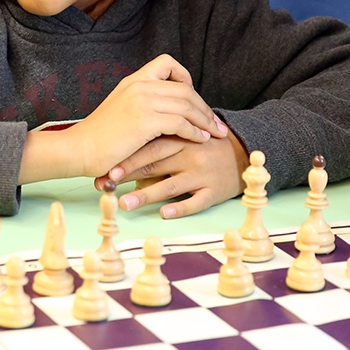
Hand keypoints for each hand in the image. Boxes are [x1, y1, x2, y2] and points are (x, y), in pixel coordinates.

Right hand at [65, 54, 224, 178]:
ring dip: (205, 120)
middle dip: (204, 107)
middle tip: (216, 124)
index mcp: (133, 80)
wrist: (77, 149)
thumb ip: (142, 104)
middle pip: (185, 88)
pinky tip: (200, 140)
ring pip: (186, 105)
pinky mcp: (144, 121)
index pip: (168, 63)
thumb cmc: (99, 137)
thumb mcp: (121, 110)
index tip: (194, 100)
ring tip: (215, 134)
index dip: (186, 79)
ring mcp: (142, 101)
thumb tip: (168, 111)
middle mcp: (139, 85)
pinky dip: (194, 132)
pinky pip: (180, 123)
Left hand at [94, 119, 247, 218]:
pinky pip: (196, 202)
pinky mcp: (214, 191)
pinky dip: (180, 207)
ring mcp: (202, 173)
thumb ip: (162, 142)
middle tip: (105, 184)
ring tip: (124, 202)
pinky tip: (164, 213)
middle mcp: (191, 154)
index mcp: (182, 138)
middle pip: (155, 164)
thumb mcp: (186, 136)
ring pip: (171, 185)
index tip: (104, 166)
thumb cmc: (207, 145)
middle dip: (128, 174)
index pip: (149, 145)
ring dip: (146, 194)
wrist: (245, 152)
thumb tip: (129, 157)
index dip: (126, 156)